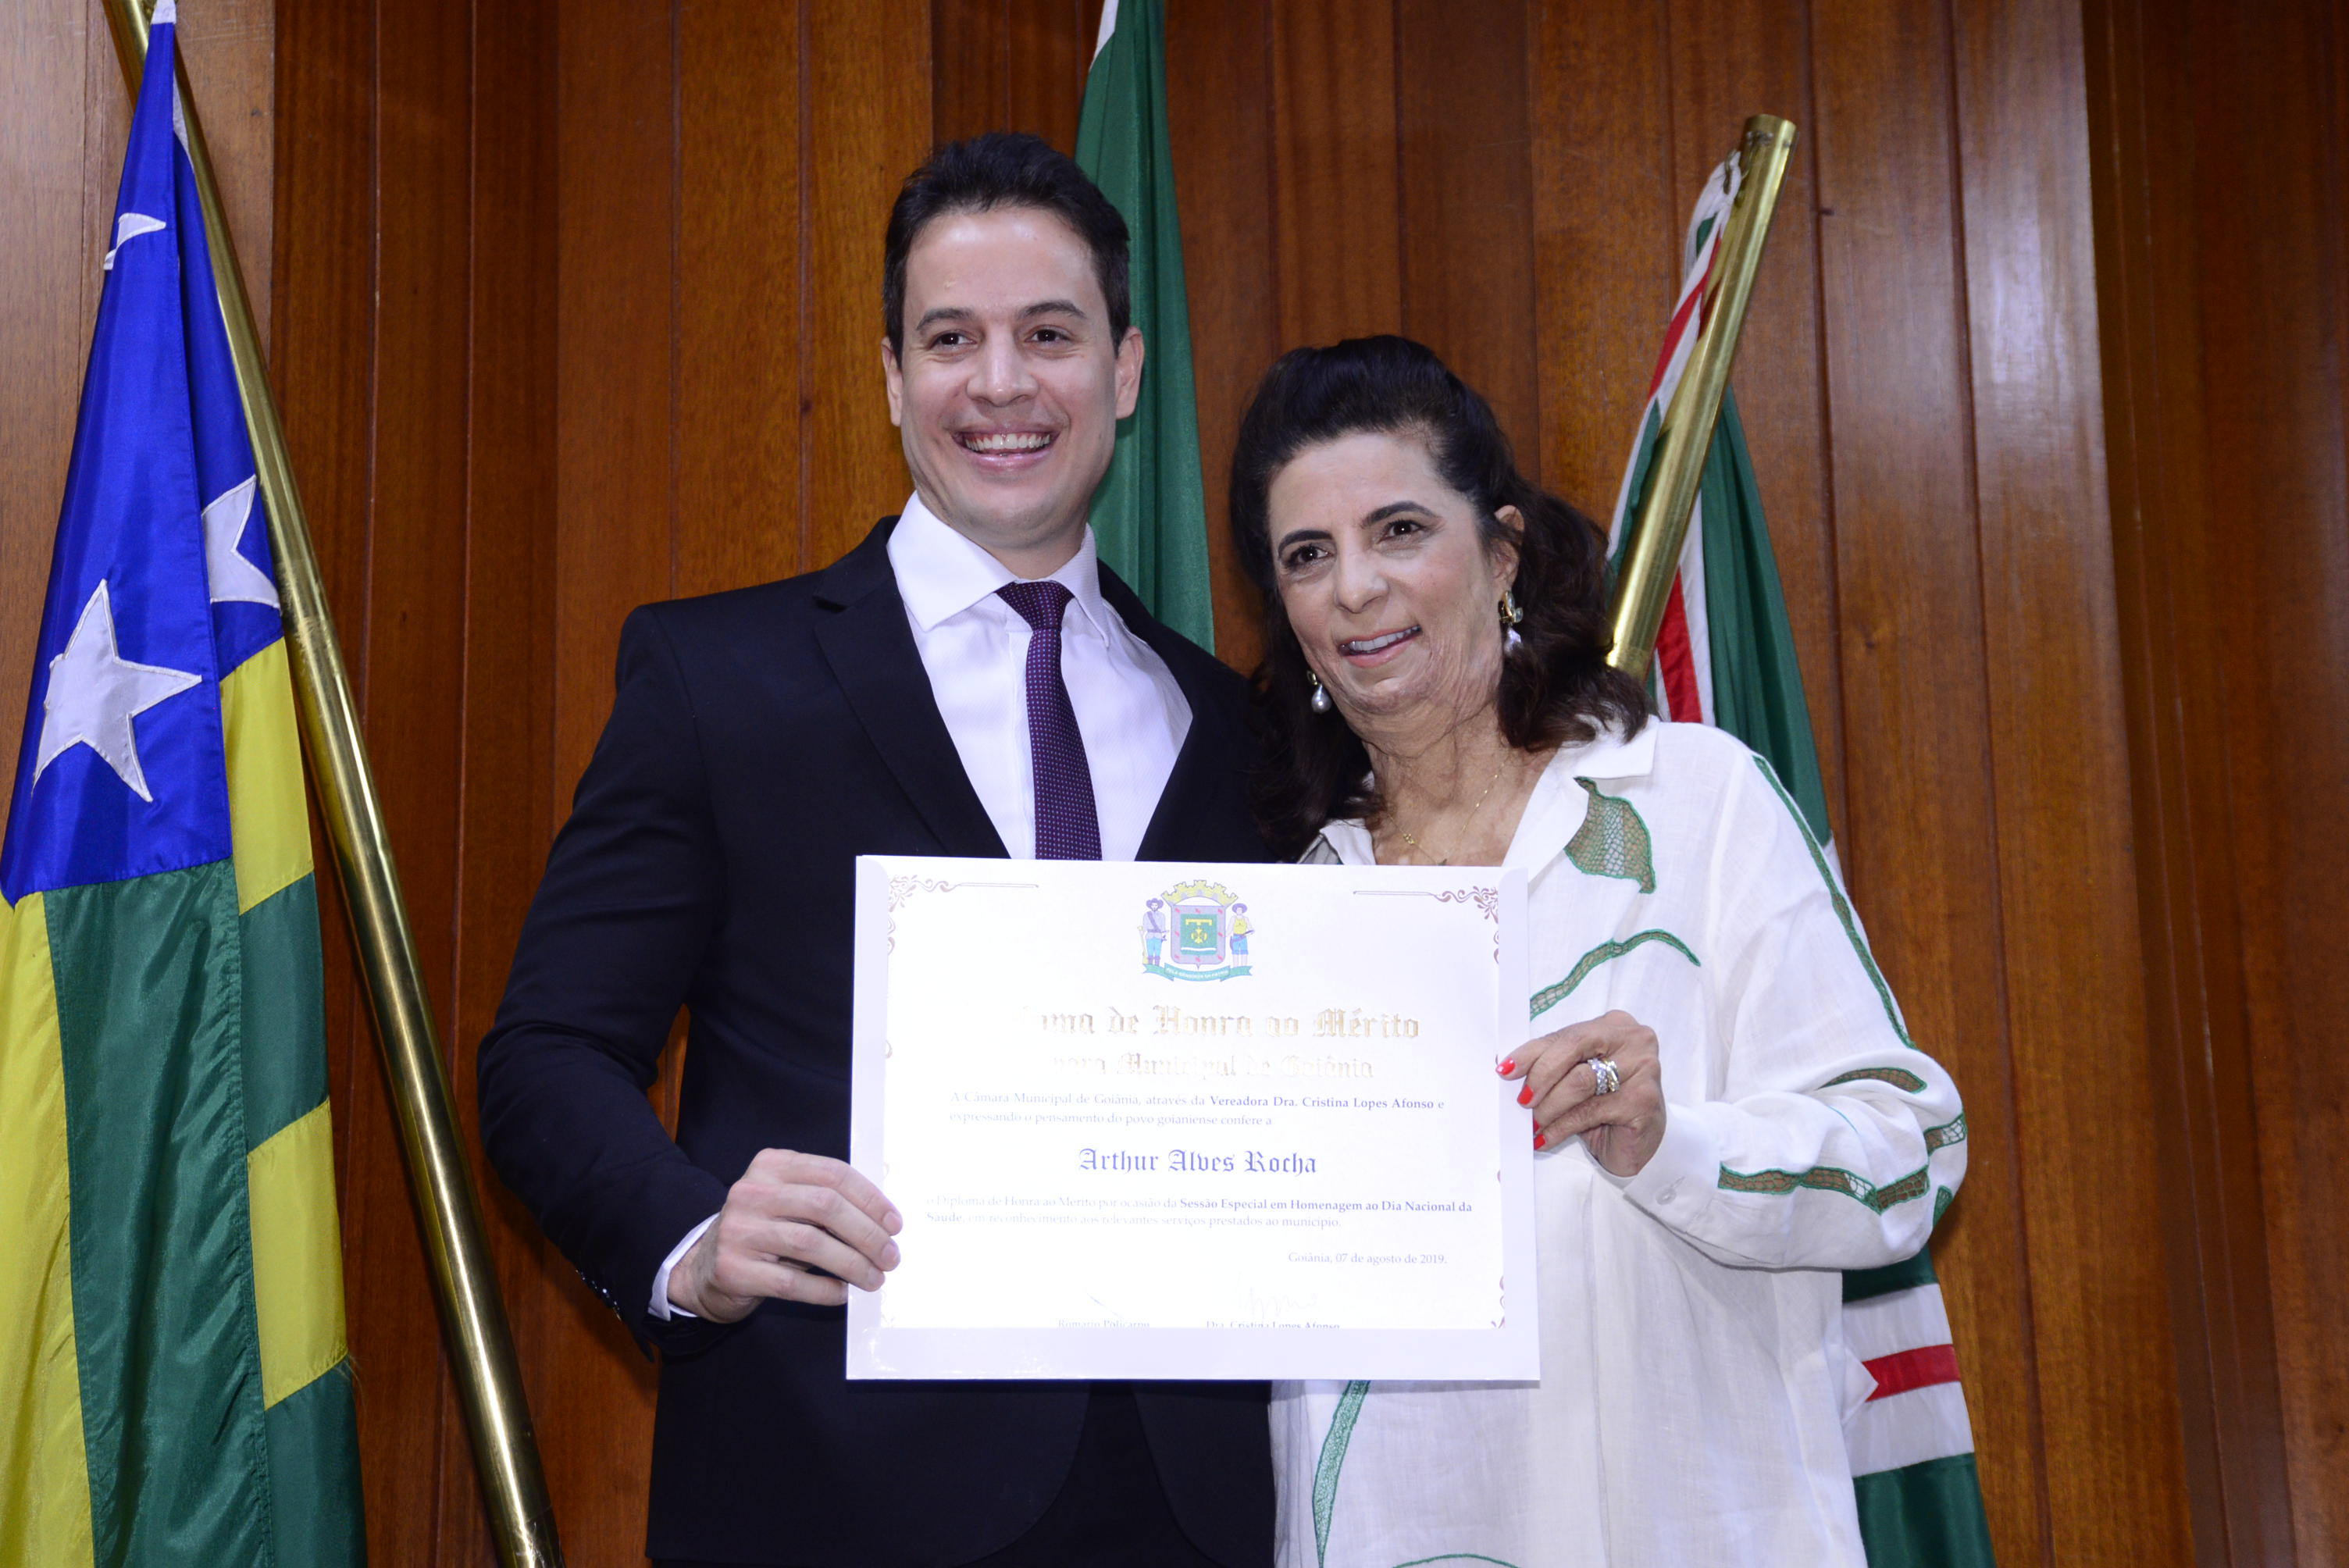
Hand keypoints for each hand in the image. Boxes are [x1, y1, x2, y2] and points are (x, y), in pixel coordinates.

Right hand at [668, 1149, 902, 1320]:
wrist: (705, 1268)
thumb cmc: (764, 1232)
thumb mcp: (789, 1202)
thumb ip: (826, 1201)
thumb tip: (885, 1224)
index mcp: (771, 1165)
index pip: (833, 1173)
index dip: (871, 1199)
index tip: (895, 1224)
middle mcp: (752, 1191)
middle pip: (825, 1206)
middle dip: (867, 1233)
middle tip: (891, 1257)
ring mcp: (739, 1230)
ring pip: (811, 1244)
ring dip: (853, 1264)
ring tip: (874, 1279)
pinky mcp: (734, 1269)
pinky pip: (793, 1282)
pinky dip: (826, 1289)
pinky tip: (843, 1293)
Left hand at [1498, 1010, 1666, 1177]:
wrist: (1638, 1144)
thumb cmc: (1605, 1106)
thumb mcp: (1577, 1079)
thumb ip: (1555, 1066)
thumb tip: (1510, 1069)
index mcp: (1614, 1025)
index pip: (1566, 1034)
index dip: (1532, 1052)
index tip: (1506, 1069)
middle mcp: (1633, 1040)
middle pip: (1574, 1047)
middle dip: (1541, 1074)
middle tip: (1523, 1099)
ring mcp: (1644, 1068)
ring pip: (1580, 1081)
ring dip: (1548, 1106)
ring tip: (1533, 1123)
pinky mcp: (1643, 1100)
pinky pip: (1589, 1111)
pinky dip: (1561, 1127)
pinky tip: (1546, 1137)